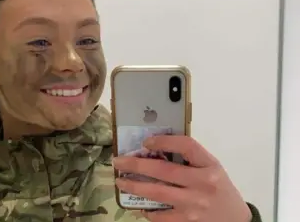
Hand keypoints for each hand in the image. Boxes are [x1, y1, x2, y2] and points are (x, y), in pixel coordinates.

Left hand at [112, 135, 251, 221]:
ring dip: (134, 186)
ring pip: (157, 193)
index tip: (145, 141)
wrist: (236, 220)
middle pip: (164, 170)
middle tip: (118, 162)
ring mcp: (194, 205)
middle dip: (136, 164)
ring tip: (121, 182)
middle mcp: (203, 184)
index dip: (164, 141)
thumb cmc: (219, 189)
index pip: (186, 146)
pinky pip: (161, 216)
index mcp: (210, 165)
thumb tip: (153, 149)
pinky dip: (147, 210)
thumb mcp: (211, 168)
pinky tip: (138, 204)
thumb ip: (189, 159)